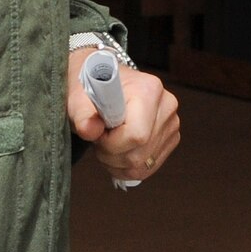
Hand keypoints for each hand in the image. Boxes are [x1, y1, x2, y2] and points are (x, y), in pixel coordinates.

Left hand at [66, 48, 181, 183]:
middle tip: (99, 139)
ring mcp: (171, 123)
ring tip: (107, 144)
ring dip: (117, 163)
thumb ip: (82, 116)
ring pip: (143, 165)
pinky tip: (118, 151)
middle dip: (111, 155)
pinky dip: (127, 167)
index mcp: (148, 90)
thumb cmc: (92, 90)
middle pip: (140, 154)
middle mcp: (166, 105)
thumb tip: (90, 130)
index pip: (136, 135)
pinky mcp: (170, 137)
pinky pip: (148, 167)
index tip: (97, 134)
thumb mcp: (79, 100)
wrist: (103, 83)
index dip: (111, 144)